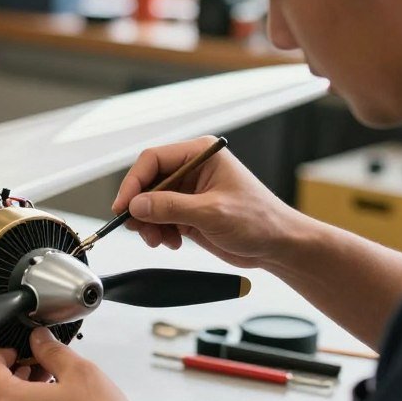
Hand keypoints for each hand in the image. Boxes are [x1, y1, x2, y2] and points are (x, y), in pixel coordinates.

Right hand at [111, 136, 299, 268]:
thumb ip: (171, 207)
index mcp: (200, 155)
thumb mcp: (212, 213)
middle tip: (139, 229)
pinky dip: (159, 232)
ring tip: (159, 240)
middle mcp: (191, 169)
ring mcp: (188, 191)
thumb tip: (137, 205)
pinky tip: (172, 242)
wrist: (277, 245)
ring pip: (150, 203)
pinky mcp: (187, 211)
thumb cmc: (258, 220)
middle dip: (141, 208)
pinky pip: (160, 218)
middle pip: (148, 182)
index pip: (153, 159)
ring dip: (149, 223)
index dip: (134, 182)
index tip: (124, 206)